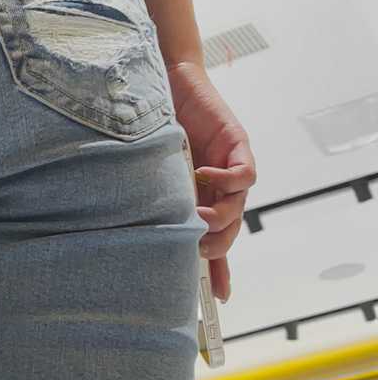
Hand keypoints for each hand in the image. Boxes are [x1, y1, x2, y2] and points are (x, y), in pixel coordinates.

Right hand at [167, 60, 255, 303]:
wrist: (164, 80)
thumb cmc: (152, 123)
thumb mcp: (150, 172)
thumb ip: (154, 200)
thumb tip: (135, 233)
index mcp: (197, 199)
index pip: (213, 241)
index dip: (218, 271)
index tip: (218, 299)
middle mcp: (217, 189)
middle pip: (228, 232)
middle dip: (214, 246)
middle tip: (192, 247)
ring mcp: (229, 168)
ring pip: (237, 208)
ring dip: (218, 218)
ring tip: (195, 217)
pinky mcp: (238, 146)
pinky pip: (244, 175)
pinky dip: (225, 181)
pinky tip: (202, 176)